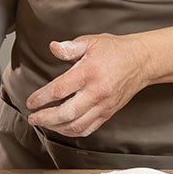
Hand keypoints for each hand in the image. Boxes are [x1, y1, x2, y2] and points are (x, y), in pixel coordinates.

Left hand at [26, 33, 152, 137]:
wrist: (141, 62)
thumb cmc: (114, 50)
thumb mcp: (90, 42)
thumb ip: (69, 47)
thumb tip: (53, 47)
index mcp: (88, 73)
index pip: (60, 90)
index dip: (41, 98)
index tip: (30, 102)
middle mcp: (96, 92)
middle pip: (67, 113)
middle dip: (45, 118)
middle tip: (33, 118)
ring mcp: (104, 105)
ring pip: (77, 125)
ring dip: (57, 128)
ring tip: (44, 124)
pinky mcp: (108, 113)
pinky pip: (89, 128)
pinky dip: (73, 132)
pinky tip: (62, 127)